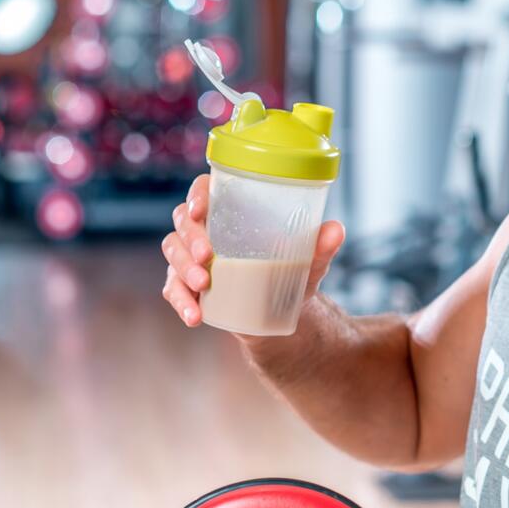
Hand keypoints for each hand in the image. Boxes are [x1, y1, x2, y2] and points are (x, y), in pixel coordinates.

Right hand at [160, 173, 346, 328]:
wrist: (280, 312)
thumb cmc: (290, 272)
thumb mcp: (308, 261)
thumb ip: (320, 247)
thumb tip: (336, 230)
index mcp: (230, 211)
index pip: (204, 190)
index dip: (197, 195)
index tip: (201, 209)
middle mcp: (205, 230)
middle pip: (182, 221)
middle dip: (191, 237)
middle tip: (208, 256)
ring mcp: (192, 258)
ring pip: (173, 252)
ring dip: (184, 268)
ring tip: (204, 284)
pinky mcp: (187, 285)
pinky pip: (172, 289)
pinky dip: (182, 301)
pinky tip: (195, 316)